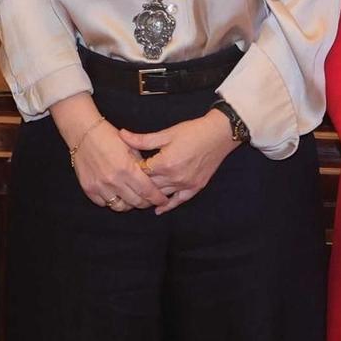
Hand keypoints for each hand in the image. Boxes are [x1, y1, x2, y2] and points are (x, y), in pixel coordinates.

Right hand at [69, 117, 166, 212]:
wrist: (84, 133)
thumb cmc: (109, 136)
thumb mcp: (131, 147)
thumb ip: (141, 165)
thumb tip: (151, 179)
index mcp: (127, 168)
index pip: (147, 191)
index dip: (157, 198)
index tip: (163, 200)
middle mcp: (114, 180)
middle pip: (135, 202)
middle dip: (145, 203)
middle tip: (149, 200)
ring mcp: (100, 186)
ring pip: (119, 207)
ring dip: (128, 204)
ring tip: (132, 198)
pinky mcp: (89, 188)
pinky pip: (103, 203)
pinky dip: (111, 201)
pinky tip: (115, 194)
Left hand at [121, 110, 237, 214]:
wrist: (219, 134)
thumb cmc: (193, 131)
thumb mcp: (166, 134)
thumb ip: (142, 140)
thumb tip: (121, 135)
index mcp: (165, 163)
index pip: (141, 172)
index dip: (132, 170)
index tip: (125, 167)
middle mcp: (174, 177)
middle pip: (149, 186)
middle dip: (138, 184)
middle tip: (128, 183)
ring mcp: (186, 184)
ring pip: (162, 195)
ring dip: (150, 196)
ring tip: (137, 196)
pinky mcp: (195, 187)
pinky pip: (179, 200)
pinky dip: (168, 206)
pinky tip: (158, 209)